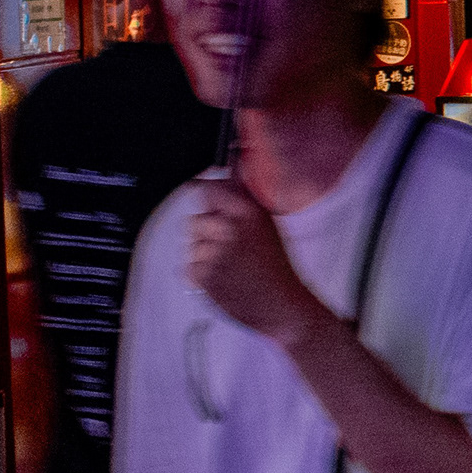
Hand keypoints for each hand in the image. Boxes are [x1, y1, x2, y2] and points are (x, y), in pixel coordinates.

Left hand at [184, 176, 326, 347]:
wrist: (283, 307)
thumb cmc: (276, 267)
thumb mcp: (267, 225)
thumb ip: (244, 196)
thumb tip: (231, 165)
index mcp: (248, 211)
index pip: (209, 189)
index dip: (210, 199)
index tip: (214, 208)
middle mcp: (229, 227)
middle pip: (195, 219)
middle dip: (207, 233)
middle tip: (231, 248)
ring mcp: (215, 252)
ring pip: (192, 244)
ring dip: (205, 255)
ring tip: (230, 266)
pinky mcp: (204, 275)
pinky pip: (189, 267)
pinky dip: (201, 275)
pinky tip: (223, 278)